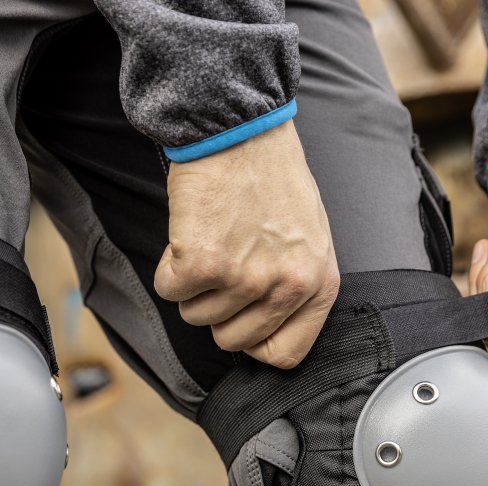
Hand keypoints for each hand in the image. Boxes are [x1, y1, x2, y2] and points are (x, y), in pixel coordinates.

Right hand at [154, 120, 339, 368]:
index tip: (243, 316)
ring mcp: (244, 278)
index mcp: (318, 284)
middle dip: (218, 310)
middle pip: (232, 341)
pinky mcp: (202, 264)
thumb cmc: (272, 176)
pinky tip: (188, 233)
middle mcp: (286, 286)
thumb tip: (267, 327)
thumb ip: (295, 284)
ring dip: (192, 283)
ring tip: (210, 238)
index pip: (285, 355)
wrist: (241, 128)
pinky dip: (169, 266)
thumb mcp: (310, 237)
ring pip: (196, 316)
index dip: (255, 340)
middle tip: (222, 266)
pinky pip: (169, 290)